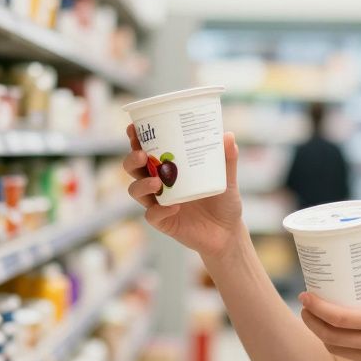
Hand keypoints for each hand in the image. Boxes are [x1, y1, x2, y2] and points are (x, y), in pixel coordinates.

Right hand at [121, 124, 244, 258]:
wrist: (228, 232)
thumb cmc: (224, 201)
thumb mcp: (227, 178)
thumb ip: (227, 159)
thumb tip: (228, 136)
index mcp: (169, 168)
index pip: (146, 150)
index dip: (136, 140)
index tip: (133, 128)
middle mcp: (159, 184)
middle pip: (134, 169)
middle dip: (132, 160)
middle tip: (142, 155)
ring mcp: (159, 203)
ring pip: (136, 191)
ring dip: (141, 185)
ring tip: (156, 183)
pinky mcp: (164, 222)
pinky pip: (153, 216)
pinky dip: (159, 211)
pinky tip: (174, 207)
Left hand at [300, 249, 360, 360]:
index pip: (340, 318)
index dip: (317, 308)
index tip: (306, 295)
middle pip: (331, 337)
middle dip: (311, 322)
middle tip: (306, 305)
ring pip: (338, 350)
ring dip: (322, 335)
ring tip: (317, 317)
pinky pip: (353, 356)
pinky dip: (340, 344)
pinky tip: (340, 330)